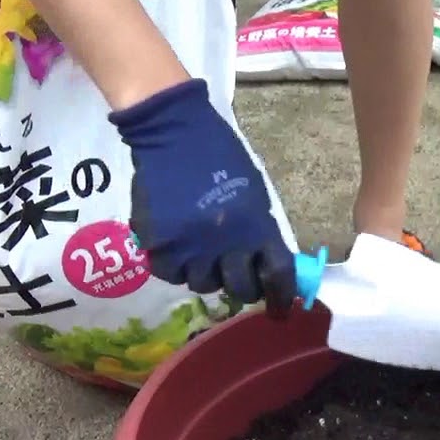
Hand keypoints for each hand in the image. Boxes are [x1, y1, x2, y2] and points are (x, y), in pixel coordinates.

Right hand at [110, 79, 295, 312]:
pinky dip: (175, 265)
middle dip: (243, 286)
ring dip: (206, 273)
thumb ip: (262, 232)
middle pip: (240, 289)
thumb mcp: (254, 193)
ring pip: (202, 284)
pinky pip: (170, 273)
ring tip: (202, 253)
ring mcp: (188, 247)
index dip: (282, 296)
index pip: (277, 277)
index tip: (281, 307)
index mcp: (256, 227)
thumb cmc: (220, 157)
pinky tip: (178, 246)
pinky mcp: (157, 244)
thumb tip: (270, 267)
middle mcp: (225, 244)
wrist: (172, 132)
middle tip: (237, 277)